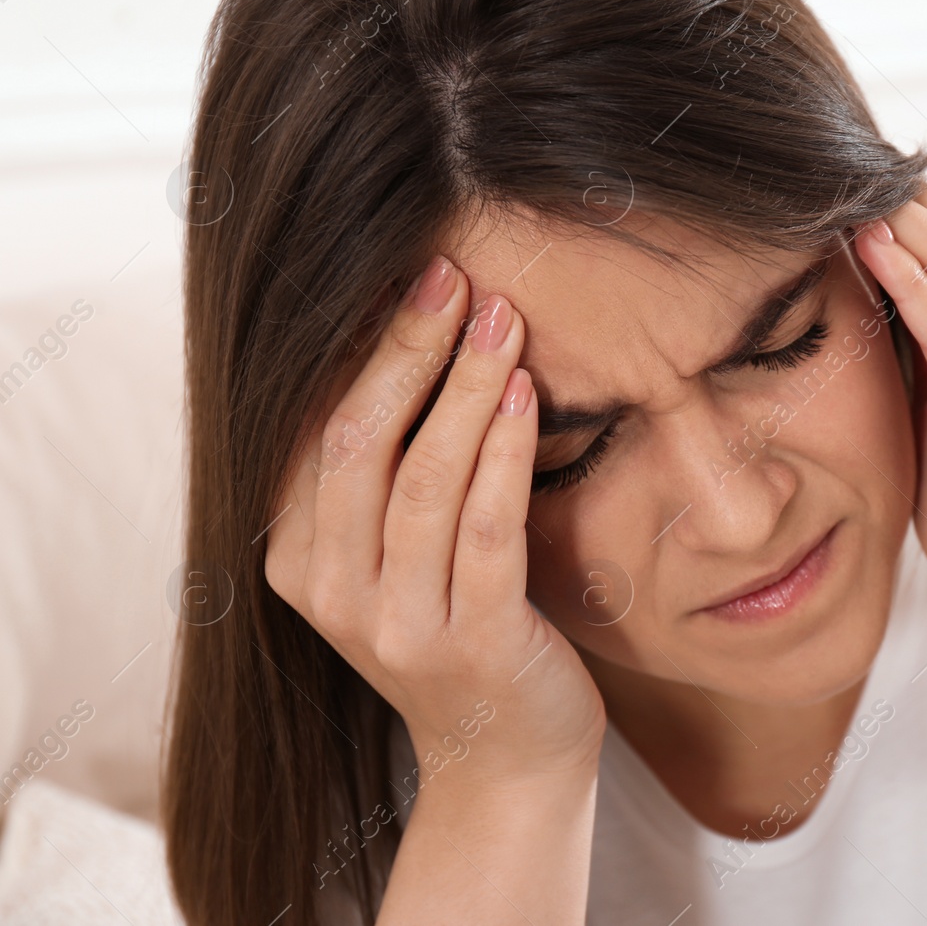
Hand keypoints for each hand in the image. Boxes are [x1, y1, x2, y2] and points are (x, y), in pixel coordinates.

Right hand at [265, 255, 605, 788]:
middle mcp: (333, 594)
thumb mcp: (399, 555)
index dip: (358, 349)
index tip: (406, 274)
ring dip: (463, 387)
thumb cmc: (463, 630)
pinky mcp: (473, 645)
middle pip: (358, 443)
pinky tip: (523, 394)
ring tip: (500, 317)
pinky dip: (501, 454)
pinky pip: (484, 531)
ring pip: (421, 480)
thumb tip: (405, 337)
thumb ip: (384, 475)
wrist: (508, 757)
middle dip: (406, 350)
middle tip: (451, 274)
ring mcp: (398, 625)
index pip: (314, 432)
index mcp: (300, 561)